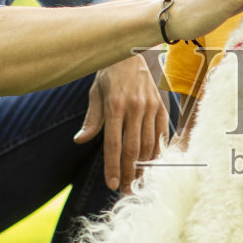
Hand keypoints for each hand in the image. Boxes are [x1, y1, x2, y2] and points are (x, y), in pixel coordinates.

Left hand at [74, 53, 169, 191]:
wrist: (131, 52)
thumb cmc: (109, 75)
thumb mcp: (95, 94)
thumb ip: (91, 119)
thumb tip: (80, 140)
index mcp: (114, 106)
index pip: (114, 144)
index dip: (113, 167)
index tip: (111, 184)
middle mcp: (134, 108)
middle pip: (133, 149)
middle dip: (129, 173)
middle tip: (126, 190)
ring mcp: (150, 107)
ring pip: (149, 144)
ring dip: (144, 166)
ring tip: (138, 180)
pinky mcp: (161, 105)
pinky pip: (162, 133)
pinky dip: (158, 150)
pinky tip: (152, 163)